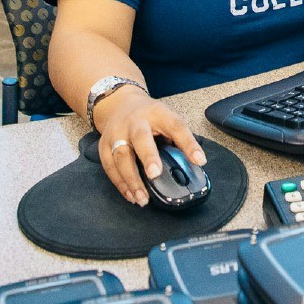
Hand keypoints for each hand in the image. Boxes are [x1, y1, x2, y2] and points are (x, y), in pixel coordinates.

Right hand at [94, 87, 205, 206]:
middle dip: (148, 156)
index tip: (199, 160)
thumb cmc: (149, 117)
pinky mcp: (104, 146)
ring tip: (143, 198)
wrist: (119, 104)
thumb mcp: (167, 119)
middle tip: (155, 174)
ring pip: (121, 156)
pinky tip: (131, 195)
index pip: (176, 126)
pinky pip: (109, 167)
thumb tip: (194, 164)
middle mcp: (135, 122)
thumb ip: (178, 138)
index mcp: (157, 113)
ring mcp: (116, 133)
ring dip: (131, 179)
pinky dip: (120, 184)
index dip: (188, 143)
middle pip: (141, 137)